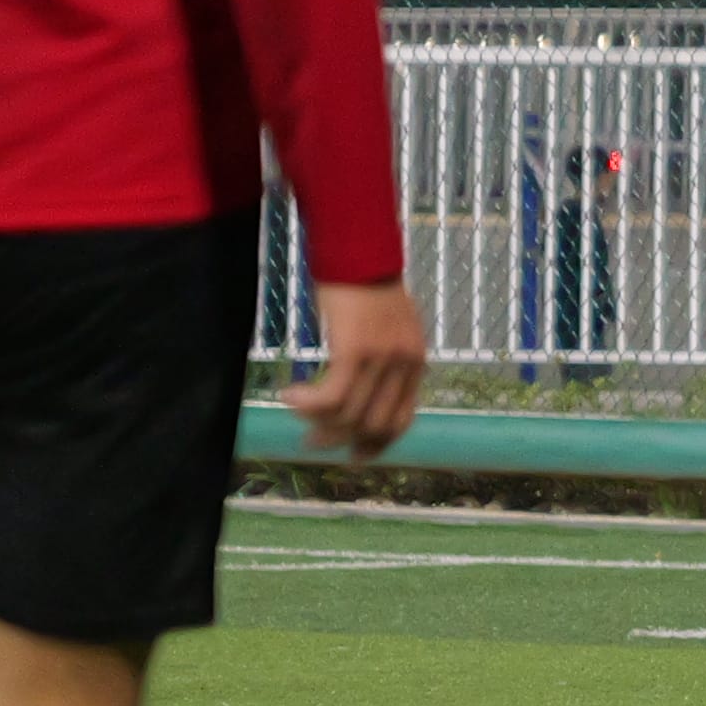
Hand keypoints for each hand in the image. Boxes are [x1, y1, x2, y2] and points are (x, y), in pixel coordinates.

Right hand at [286, 279, 428, 458]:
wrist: (360, 251)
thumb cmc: (367, 286)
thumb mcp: (388, 327)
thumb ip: (384, 359)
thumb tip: (365, 391)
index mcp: (416, 362)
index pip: (401, 421)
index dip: (375, 445)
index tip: (351, 455)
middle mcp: (404, 365)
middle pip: (372, 425)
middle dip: (340, 440)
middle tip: (311, 440)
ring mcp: (382, 359)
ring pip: (348, 415)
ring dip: (317, 422)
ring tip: (295, 412)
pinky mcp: (356, 351)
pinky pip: (331, 397)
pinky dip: (307, 404)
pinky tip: (288, 395)